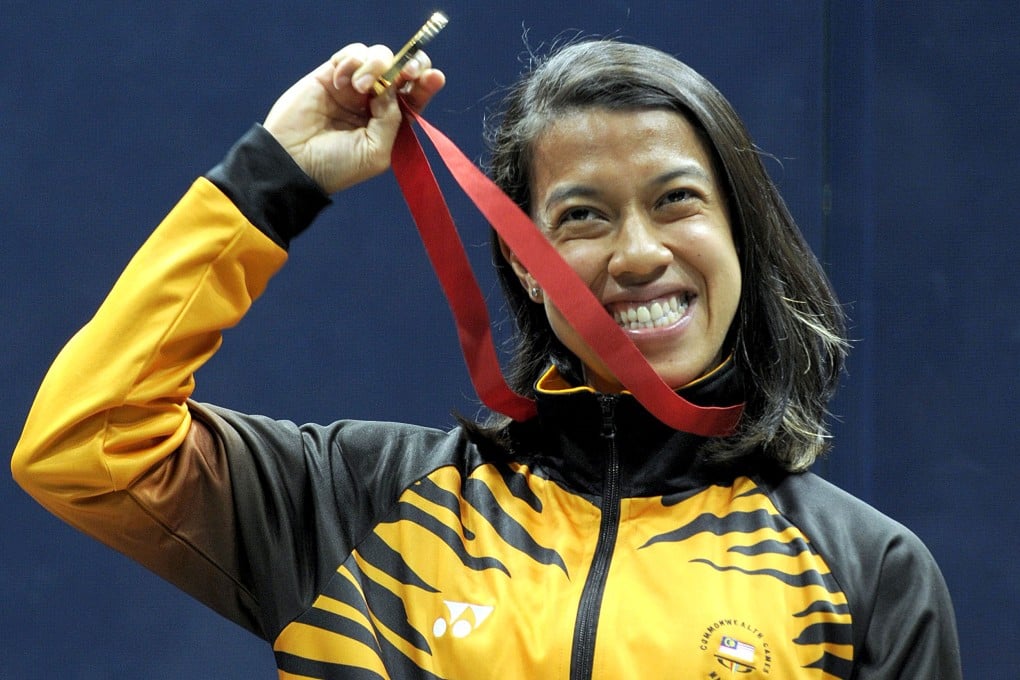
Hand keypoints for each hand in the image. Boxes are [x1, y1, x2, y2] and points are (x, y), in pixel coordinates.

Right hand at [263, 43, 444, 193]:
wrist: (294, 163)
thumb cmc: (337, 166)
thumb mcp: (377, 151)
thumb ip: (392, 119)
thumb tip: (392, 87)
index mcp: (390, 123)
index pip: (415, 96)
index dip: (426, 83)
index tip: (434, 77)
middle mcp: (374, 102)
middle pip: (402, 71)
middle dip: (410, 65)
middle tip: (407, 71)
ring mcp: (353, 87)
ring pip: (379, 57)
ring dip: (377, 66)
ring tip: (360, 86)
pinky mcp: (331, 75)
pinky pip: (352, 54)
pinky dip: (352, 61)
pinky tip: (342, 82)